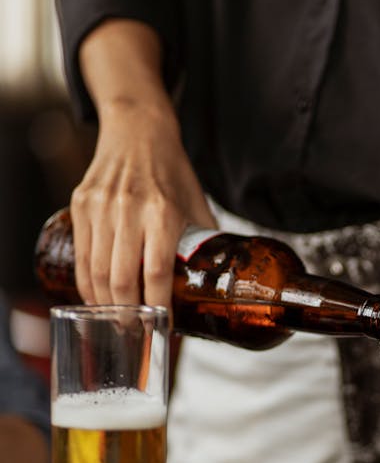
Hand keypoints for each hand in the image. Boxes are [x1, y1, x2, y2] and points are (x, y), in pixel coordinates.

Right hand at [70, 98, 214, 309]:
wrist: (138, 130)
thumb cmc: (172, 171)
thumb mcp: (197, 204)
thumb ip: (205, 242)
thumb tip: (216, 281)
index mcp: (163, 211)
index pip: (157, 272)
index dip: (159, 305)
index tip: (164, 326)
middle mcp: (129, 209)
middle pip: (122, 279)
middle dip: (128, 314)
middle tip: (136, 332)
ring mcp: (100, 206)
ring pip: (97, 271)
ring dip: (105, 304)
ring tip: (117, 322)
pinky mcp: (80, 204)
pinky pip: (82, 255)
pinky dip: (87, 283)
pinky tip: (97, 298)